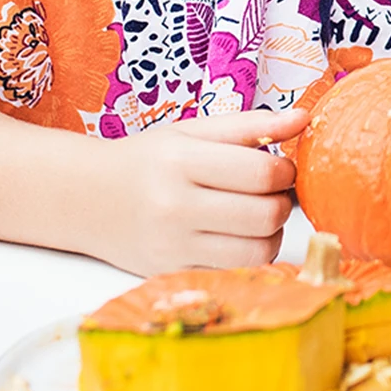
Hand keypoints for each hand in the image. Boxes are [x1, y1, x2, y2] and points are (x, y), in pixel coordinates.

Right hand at [94, 108, 306, 275]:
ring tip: (257, 214)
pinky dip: (249, 254)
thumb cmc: (148, 160)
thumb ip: (252, 125)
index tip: (280, 166)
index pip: (263, 173)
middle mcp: (174, 207)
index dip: (286, 169)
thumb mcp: (194, 130)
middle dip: (283, 202)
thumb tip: (305, 118)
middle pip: (266, 215)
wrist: (85, 198)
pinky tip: (237, 236)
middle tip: (272, 192)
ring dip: (272, 232)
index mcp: (181, 161)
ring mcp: (171, 246)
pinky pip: (234, 271)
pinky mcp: (171, 273)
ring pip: (258, 250)